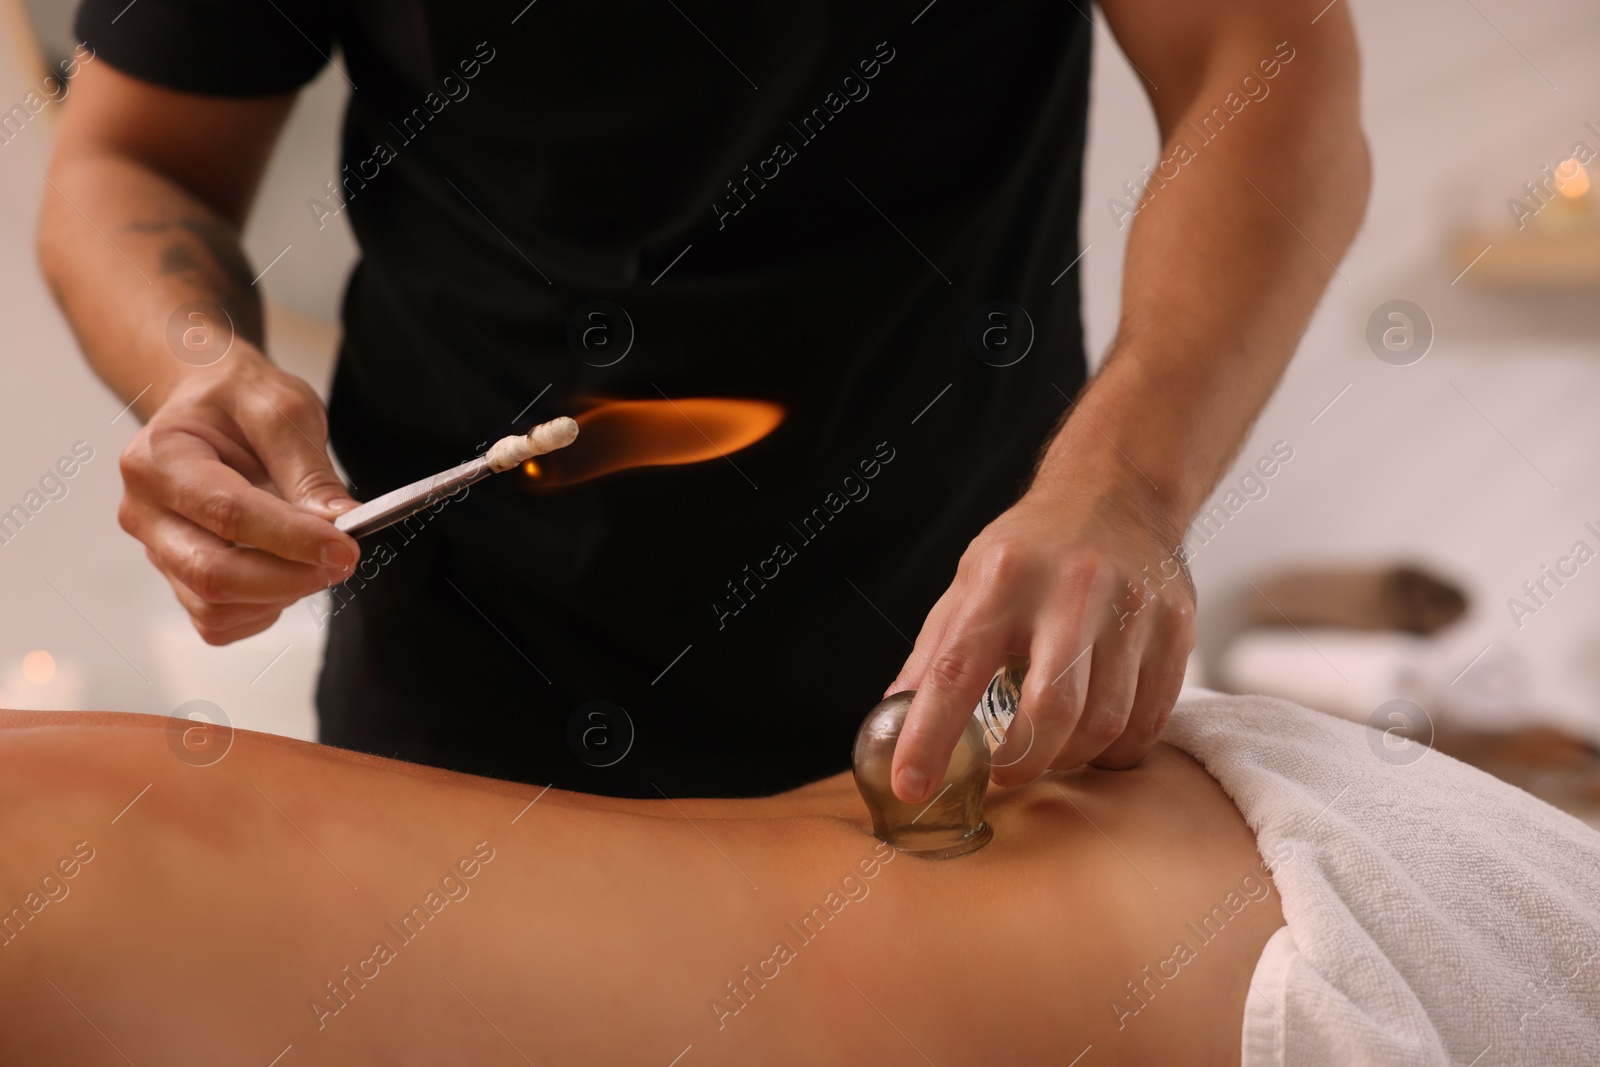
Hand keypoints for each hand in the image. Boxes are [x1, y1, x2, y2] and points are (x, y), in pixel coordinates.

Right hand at [117, 348, 360, 643]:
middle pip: (213, 573)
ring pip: (217, 607)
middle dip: (291, 577)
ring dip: (281, 593)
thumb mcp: (281, 406)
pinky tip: (286, 569)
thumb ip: (309, 467)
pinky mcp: (177, 580)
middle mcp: (146, 511)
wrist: (204, 406)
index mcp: (159, 458)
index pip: (227, 514)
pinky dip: (264, 608)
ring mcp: (157, 551)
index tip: (346, 547)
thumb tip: (341, 522)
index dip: (292, 538)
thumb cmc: (236, 401)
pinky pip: (220, 621)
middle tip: (344, 560)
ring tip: (313, 554)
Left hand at [885, 479, 1195, 801]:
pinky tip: (1095, 739)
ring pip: (1104, 723)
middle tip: (1004, 774)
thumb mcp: (970, 580)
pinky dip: (1116, 749)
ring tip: (1050, 750)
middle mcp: (1071, 589)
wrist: (1117, 489)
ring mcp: (1132, 608)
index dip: (929, 736)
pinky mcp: (1177, 626)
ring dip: (1070, 758)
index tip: (911, 786)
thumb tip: (892, 715)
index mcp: (1003, 578)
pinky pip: (1149, 719)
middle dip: (1021, 763)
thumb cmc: (1033, 547)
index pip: (957, 670)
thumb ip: (934, 650)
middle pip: (1051, 710)